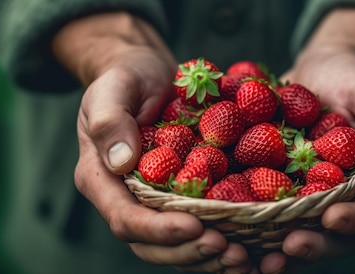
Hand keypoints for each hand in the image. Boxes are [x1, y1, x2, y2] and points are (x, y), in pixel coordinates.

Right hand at [52, 12, 253, 272]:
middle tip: (230, 250)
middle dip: (189, 252)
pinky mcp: (180, 201)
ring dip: (208, 259)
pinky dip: (221, 245)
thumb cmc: (127, 79)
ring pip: (175, 247)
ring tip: (244, 258)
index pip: (125, 219)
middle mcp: (125, 201)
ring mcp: (154, 205)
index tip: (195, 225)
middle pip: (151, 245)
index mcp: (102, 179)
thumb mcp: (112, 89)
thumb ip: (110, 122)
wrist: (147, 76)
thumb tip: (121, 162)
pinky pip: (197, 231)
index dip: (159, 229)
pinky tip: (252, 248)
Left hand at [260, 9, 354, 272]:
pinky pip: (273, 220)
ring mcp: (313, 199)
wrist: (317, 72)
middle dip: (317, 245)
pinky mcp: (284, 194)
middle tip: (290, 247)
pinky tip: (237, 240)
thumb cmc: (350, 79)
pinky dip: (259, 235)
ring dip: (285, 253)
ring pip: (305, 236)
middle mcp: (346, 198)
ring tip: (263, 261)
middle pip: (339, 236)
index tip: (331, 217)